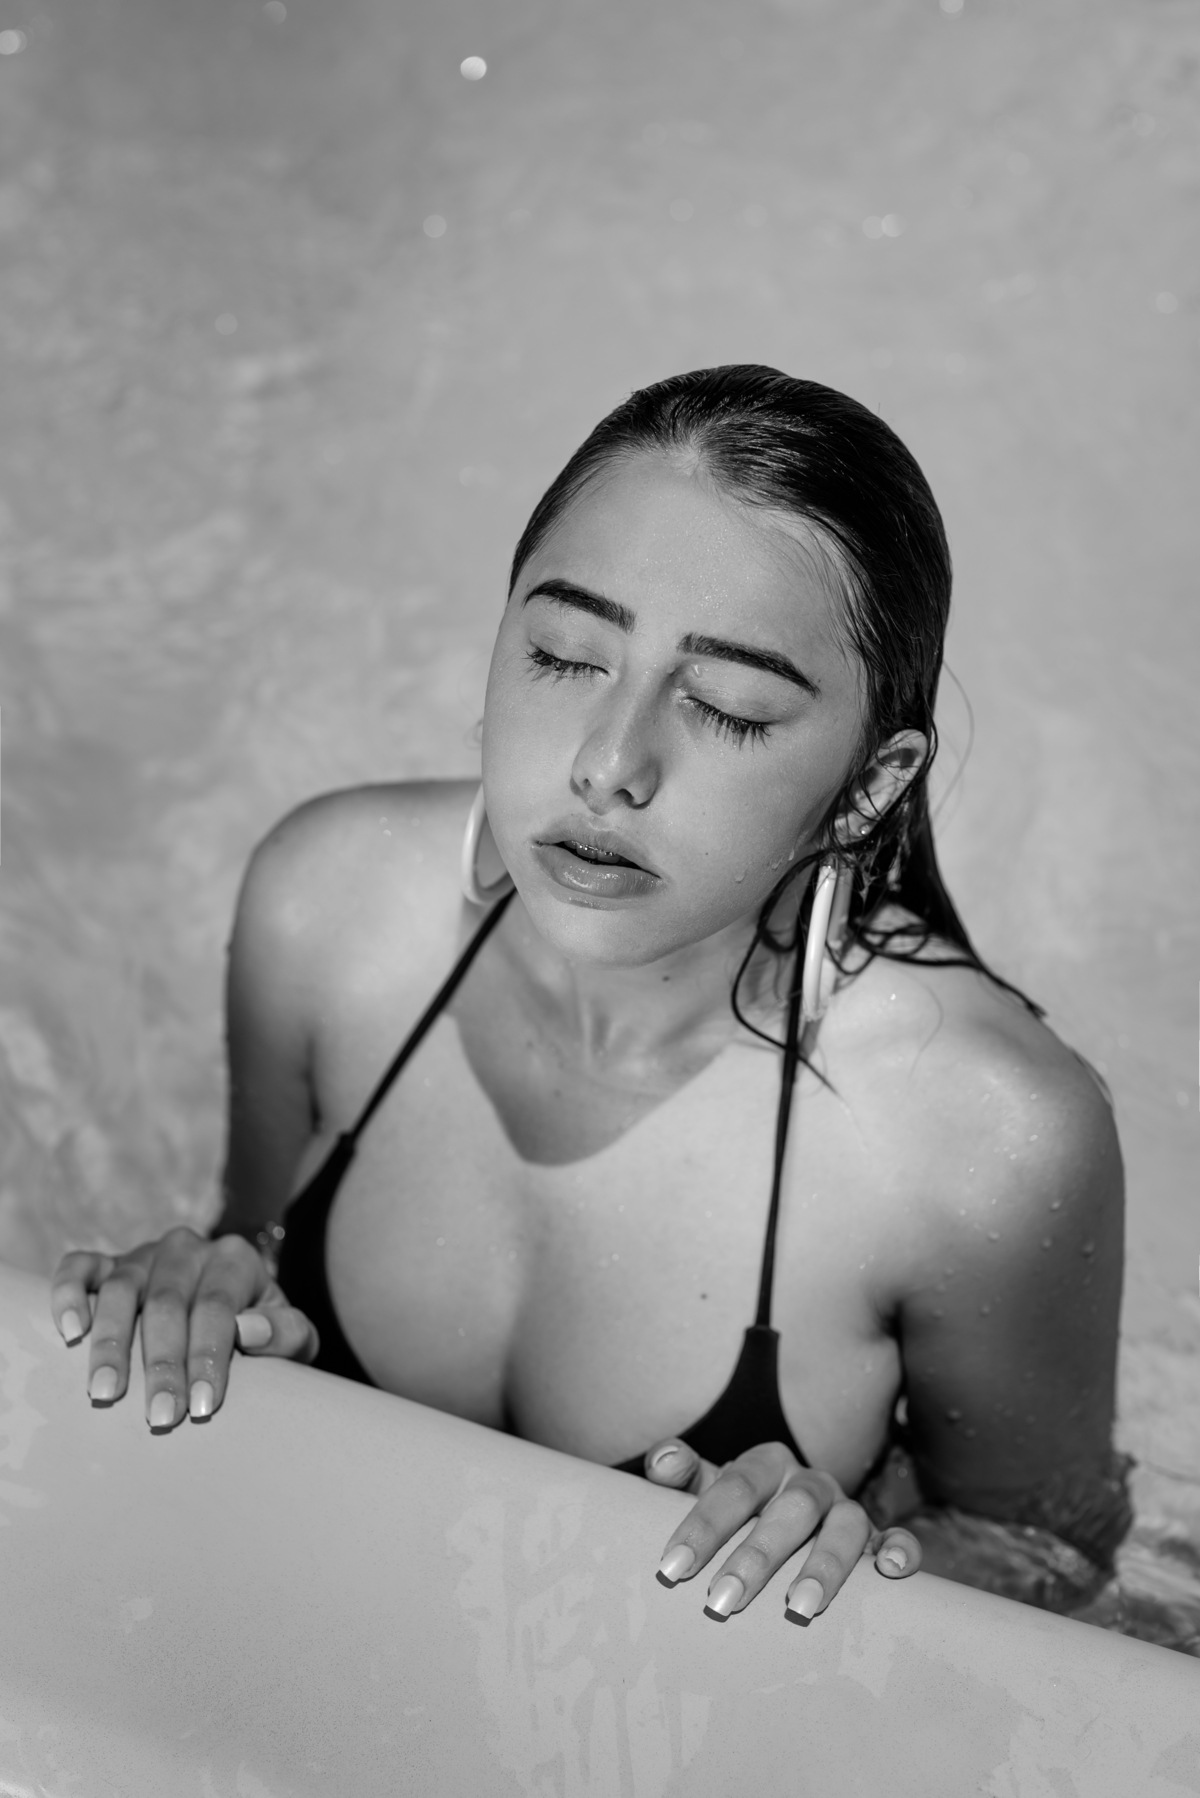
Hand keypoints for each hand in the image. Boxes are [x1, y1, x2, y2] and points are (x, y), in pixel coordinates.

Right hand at [50, 1227, 319, 1429]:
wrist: (235, 1307)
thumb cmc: (262, 1333)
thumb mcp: (292, 1336)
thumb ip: (286, 1332)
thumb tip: (247, 1330)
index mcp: (234, 1260)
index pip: (216, 1307)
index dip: (207, 1356)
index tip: (202, 1406)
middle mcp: (187, 1249)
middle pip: (167, 1303)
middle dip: (162, 1364)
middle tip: (159, 1417)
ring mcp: (144, 1255)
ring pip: (121, 1289)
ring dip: (111, 1343)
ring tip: (105, 1393)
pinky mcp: (109, 1264)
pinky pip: (81, 1267)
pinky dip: (69, 1293)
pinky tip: (69, 1332)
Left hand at [642, 1437, 920, 1621]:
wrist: (785, 1519)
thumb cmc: (736, 1514)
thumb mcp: (706, 1490)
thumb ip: (679, 1474)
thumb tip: (663, 1459)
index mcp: (765, 1465)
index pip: (733, 1487)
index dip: (702, 1526)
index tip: (671, 1569)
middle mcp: (808, 1483)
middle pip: (788, 1510)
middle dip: (755, 1557)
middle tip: (722, 1601)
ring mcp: (846, 1510)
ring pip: (844, 1526)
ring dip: (824, 1564)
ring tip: (799, 1607)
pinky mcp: (878, 1540)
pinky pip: (898, 1538)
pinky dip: (900, 1550)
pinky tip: (890, 1571)